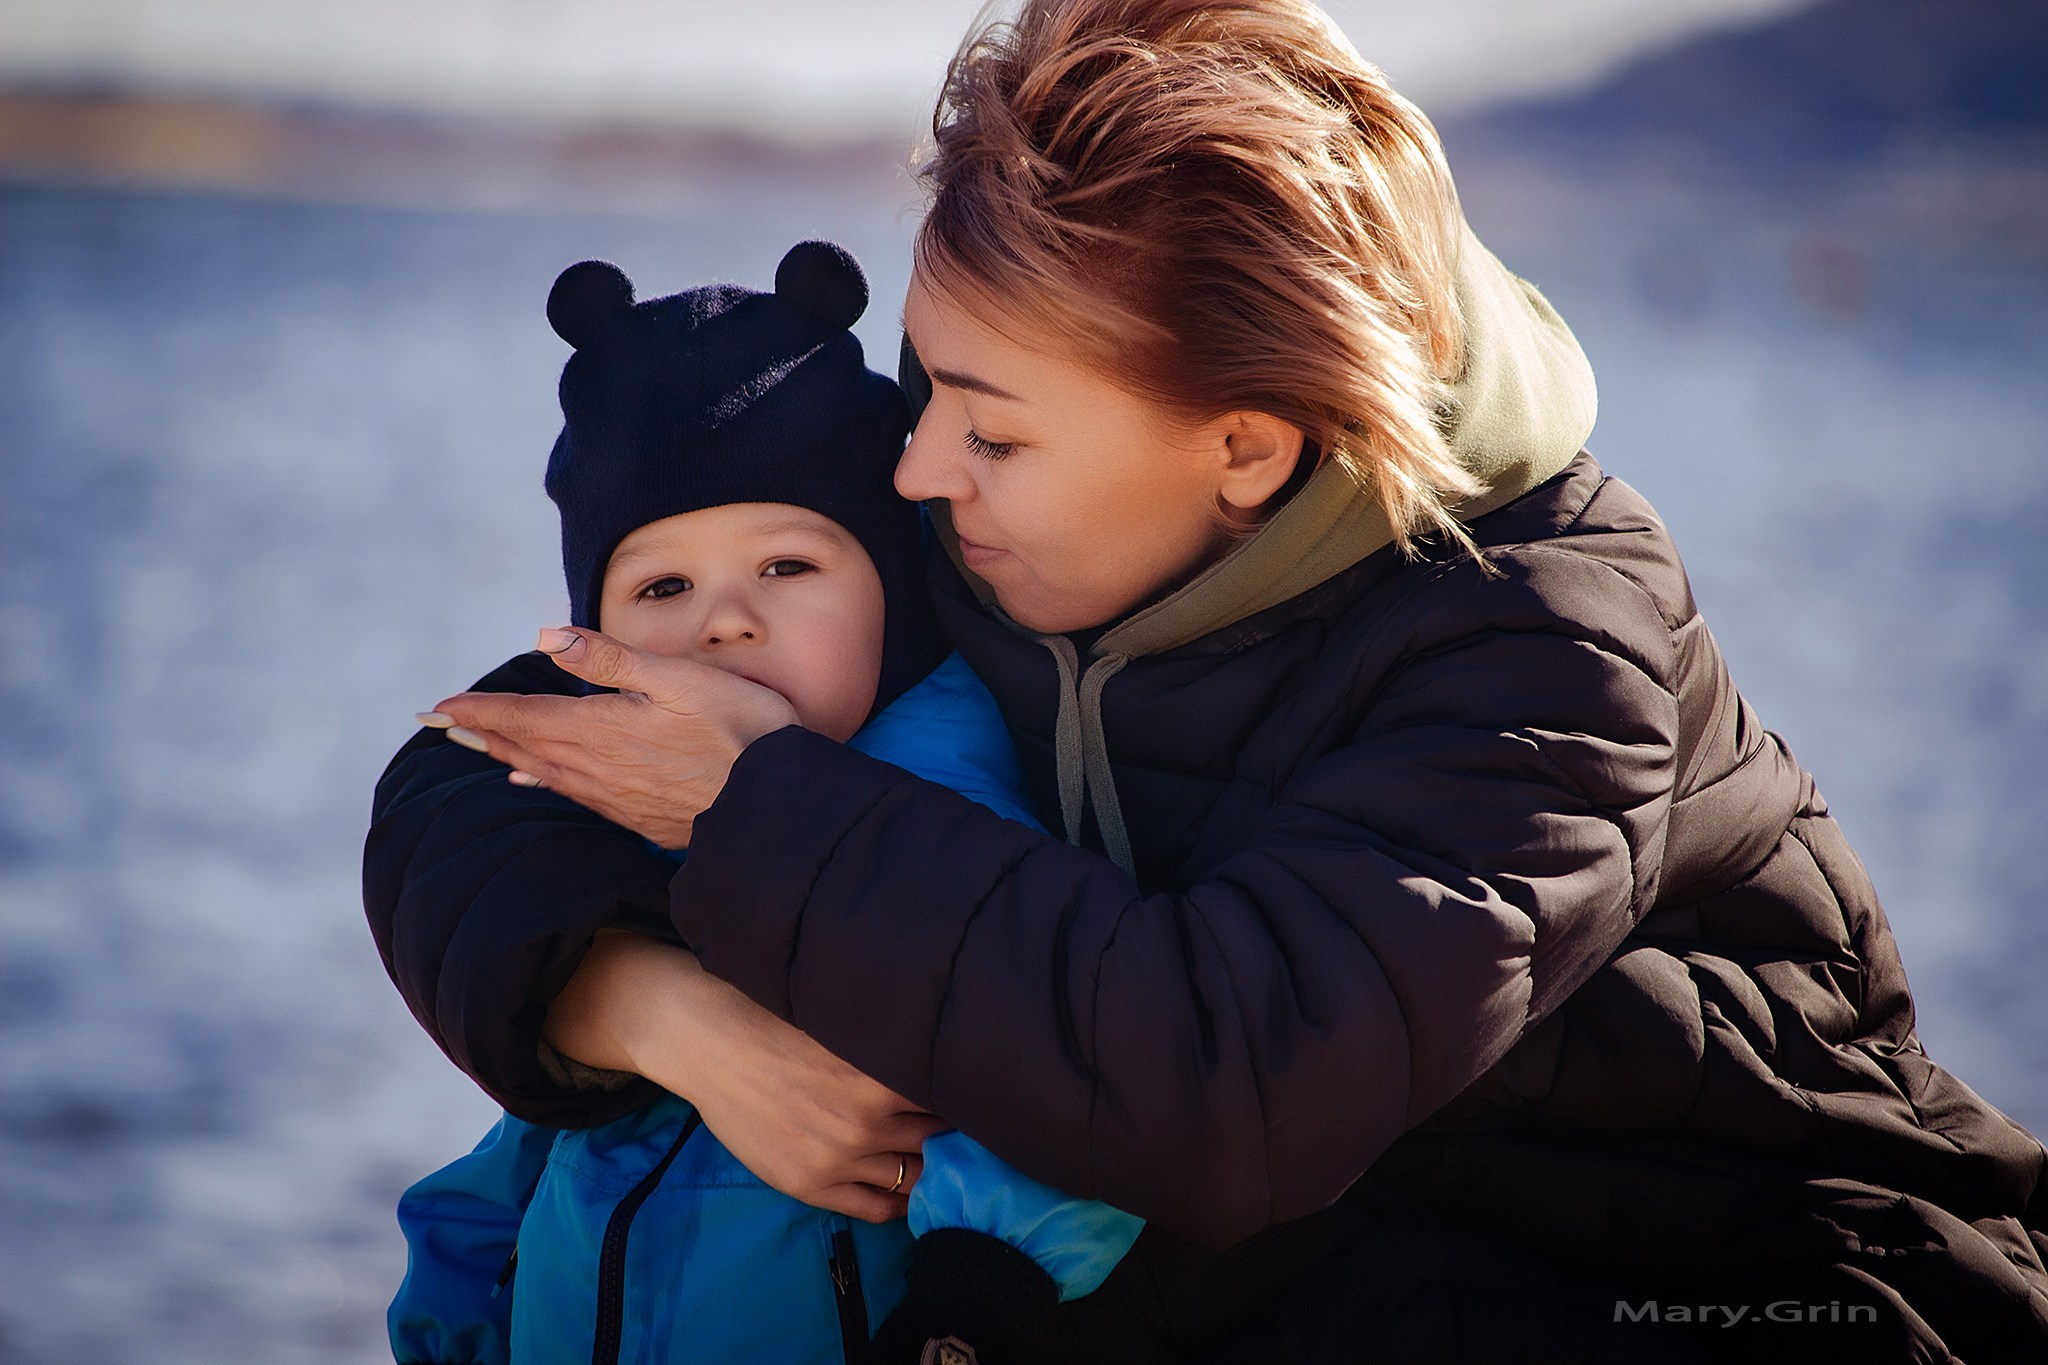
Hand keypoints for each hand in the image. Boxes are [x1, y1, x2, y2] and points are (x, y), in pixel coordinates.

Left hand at [423, 628, 797, 847]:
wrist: (773, 805)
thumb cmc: (739, 730)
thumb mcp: (679, 678)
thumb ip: (611, 658)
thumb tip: (546, 638)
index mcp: (600, 727)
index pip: (523, 717)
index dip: (479, 710)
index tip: (437, 707)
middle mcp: (596, 766)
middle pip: (524, 746)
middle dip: (480, 730)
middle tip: (438, 723)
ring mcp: (614, 796)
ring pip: (543, 772)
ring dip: (504, 754)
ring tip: (476, 745)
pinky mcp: (636, 816)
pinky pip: (571, 794)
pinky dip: (541, 780)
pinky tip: (533, 780)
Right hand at [546, 934, 944, 1222]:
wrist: (710, 1041)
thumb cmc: (779, 1019)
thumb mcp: (849, 1024)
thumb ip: (894, 1048)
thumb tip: (941, 1060)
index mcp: (883, 1076)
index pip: (949, 1100)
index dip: (962, 1097)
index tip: (970, 1094)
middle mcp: (868, 1123)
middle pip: (936, 1139)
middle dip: (949, 1133)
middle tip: (959, 1126)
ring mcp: (839, 1160)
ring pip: (911, 1175)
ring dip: (927, 1166)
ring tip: (936, 1155)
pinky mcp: (811, 1185)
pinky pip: (876, 1208)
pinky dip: (900, 1202)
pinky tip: (910, 1190)